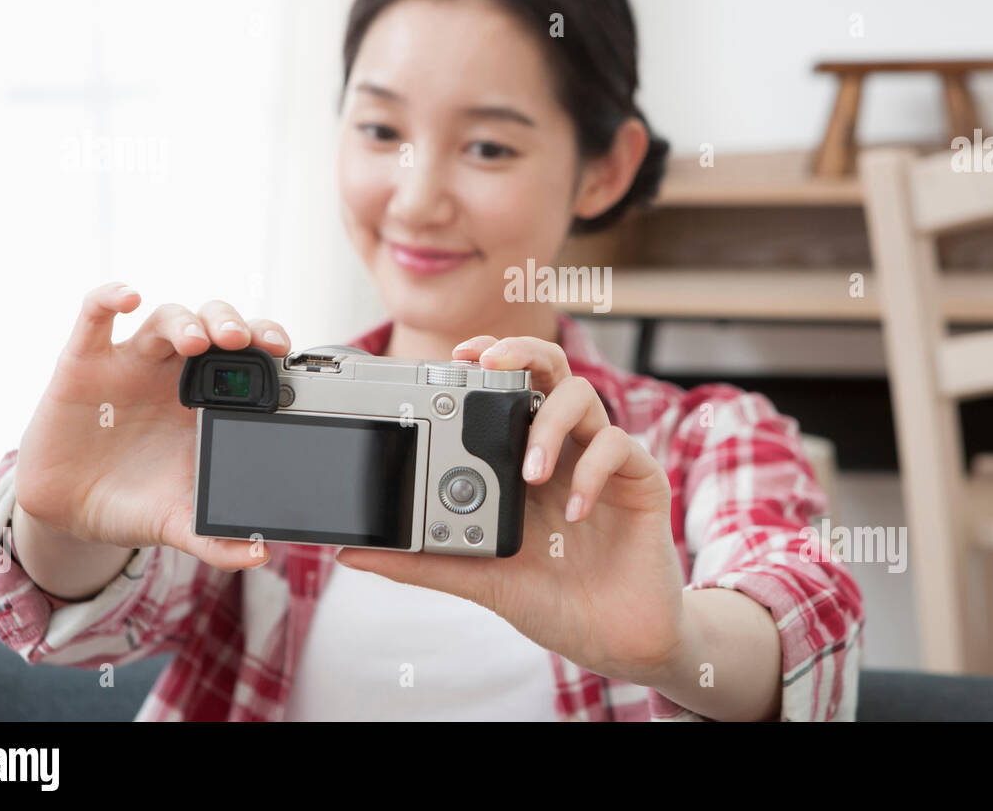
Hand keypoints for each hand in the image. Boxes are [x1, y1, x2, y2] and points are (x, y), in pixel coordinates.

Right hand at [14, 281, 293, 571]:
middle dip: (233, 325)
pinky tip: (127, 297)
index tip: (285, 352)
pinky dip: (109, 297)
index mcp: (211, 400)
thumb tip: (258, 553)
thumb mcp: (178, 523)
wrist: (69, 514)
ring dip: (186, 321)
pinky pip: (94, 315)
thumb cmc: (135, 503)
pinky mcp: (84, 362)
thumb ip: (216, 539)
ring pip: (166, 318)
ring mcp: (132, 362)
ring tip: (199, 341)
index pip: (249, 356)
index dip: (267, 343)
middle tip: (245, 342)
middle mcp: (177, 372)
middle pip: (213, 325)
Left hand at [335, 334, 690, 686]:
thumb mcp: (480, 582)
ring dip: (549, 424)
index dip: (487, 360)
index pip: (507, 389)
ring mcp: (602, 461)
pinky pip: (619, 445)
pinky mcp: (641, 480)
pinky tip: (574, 510)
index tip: (455, 357)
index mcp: (524, 462)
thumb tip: (352, 554)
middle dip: (521, 351)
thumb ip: (422, 564)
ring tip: (530, 473)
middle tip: (491, 364)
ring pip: (583, 395)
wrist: (616, 642)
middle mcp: (564, 449)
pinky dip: (592, 470)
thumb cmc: (554, 603)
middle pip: (549, 369)